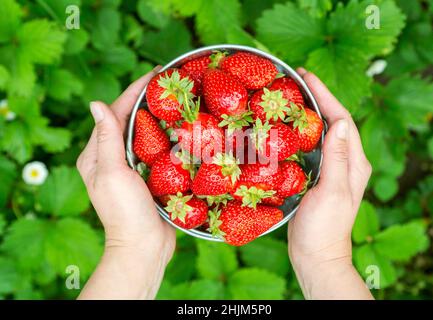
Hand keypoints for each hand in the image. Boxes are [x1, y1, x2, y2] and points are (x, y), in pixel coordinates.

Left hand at [76, 67, 175, 298]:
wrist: (144, 245)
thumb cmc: (125, 211)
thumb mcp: (112, 173)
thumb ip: (106, 139)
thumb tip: (96, 104)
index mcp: (96, 154)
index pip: (114, 113)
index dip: (133, 92)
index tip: (154, 74)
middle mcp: (112, 158)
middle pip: (130, 120)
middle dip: (148, 101)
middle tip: (171, 85)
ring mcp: (131, 167)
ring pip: (145, 134)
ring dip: (160, 117)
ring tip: (180, 101)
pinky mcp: (148, 177)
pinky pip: (158, 150)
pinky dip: (169, 137)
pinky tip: (184, 129)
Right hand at [288, 68, 372, 299]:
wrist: (315, 255)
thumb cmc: (324, 228)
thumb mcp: (332, 191)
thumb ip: (338, 158)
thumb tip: (343, 122)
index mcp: (353, 163)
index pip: (342, 119)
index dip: (325, 95)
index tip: (307, 76)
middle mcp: (346, 162)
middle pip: (333, 122)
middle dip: (317, 98)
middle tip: (295, 80)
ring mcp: (331, 170)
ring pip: (321, 132)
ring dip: (308, 113)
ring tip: (289, 97)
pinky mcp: (316, 177)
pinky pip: (310, 147)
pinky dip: (299, 133)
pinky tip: (284, 129)